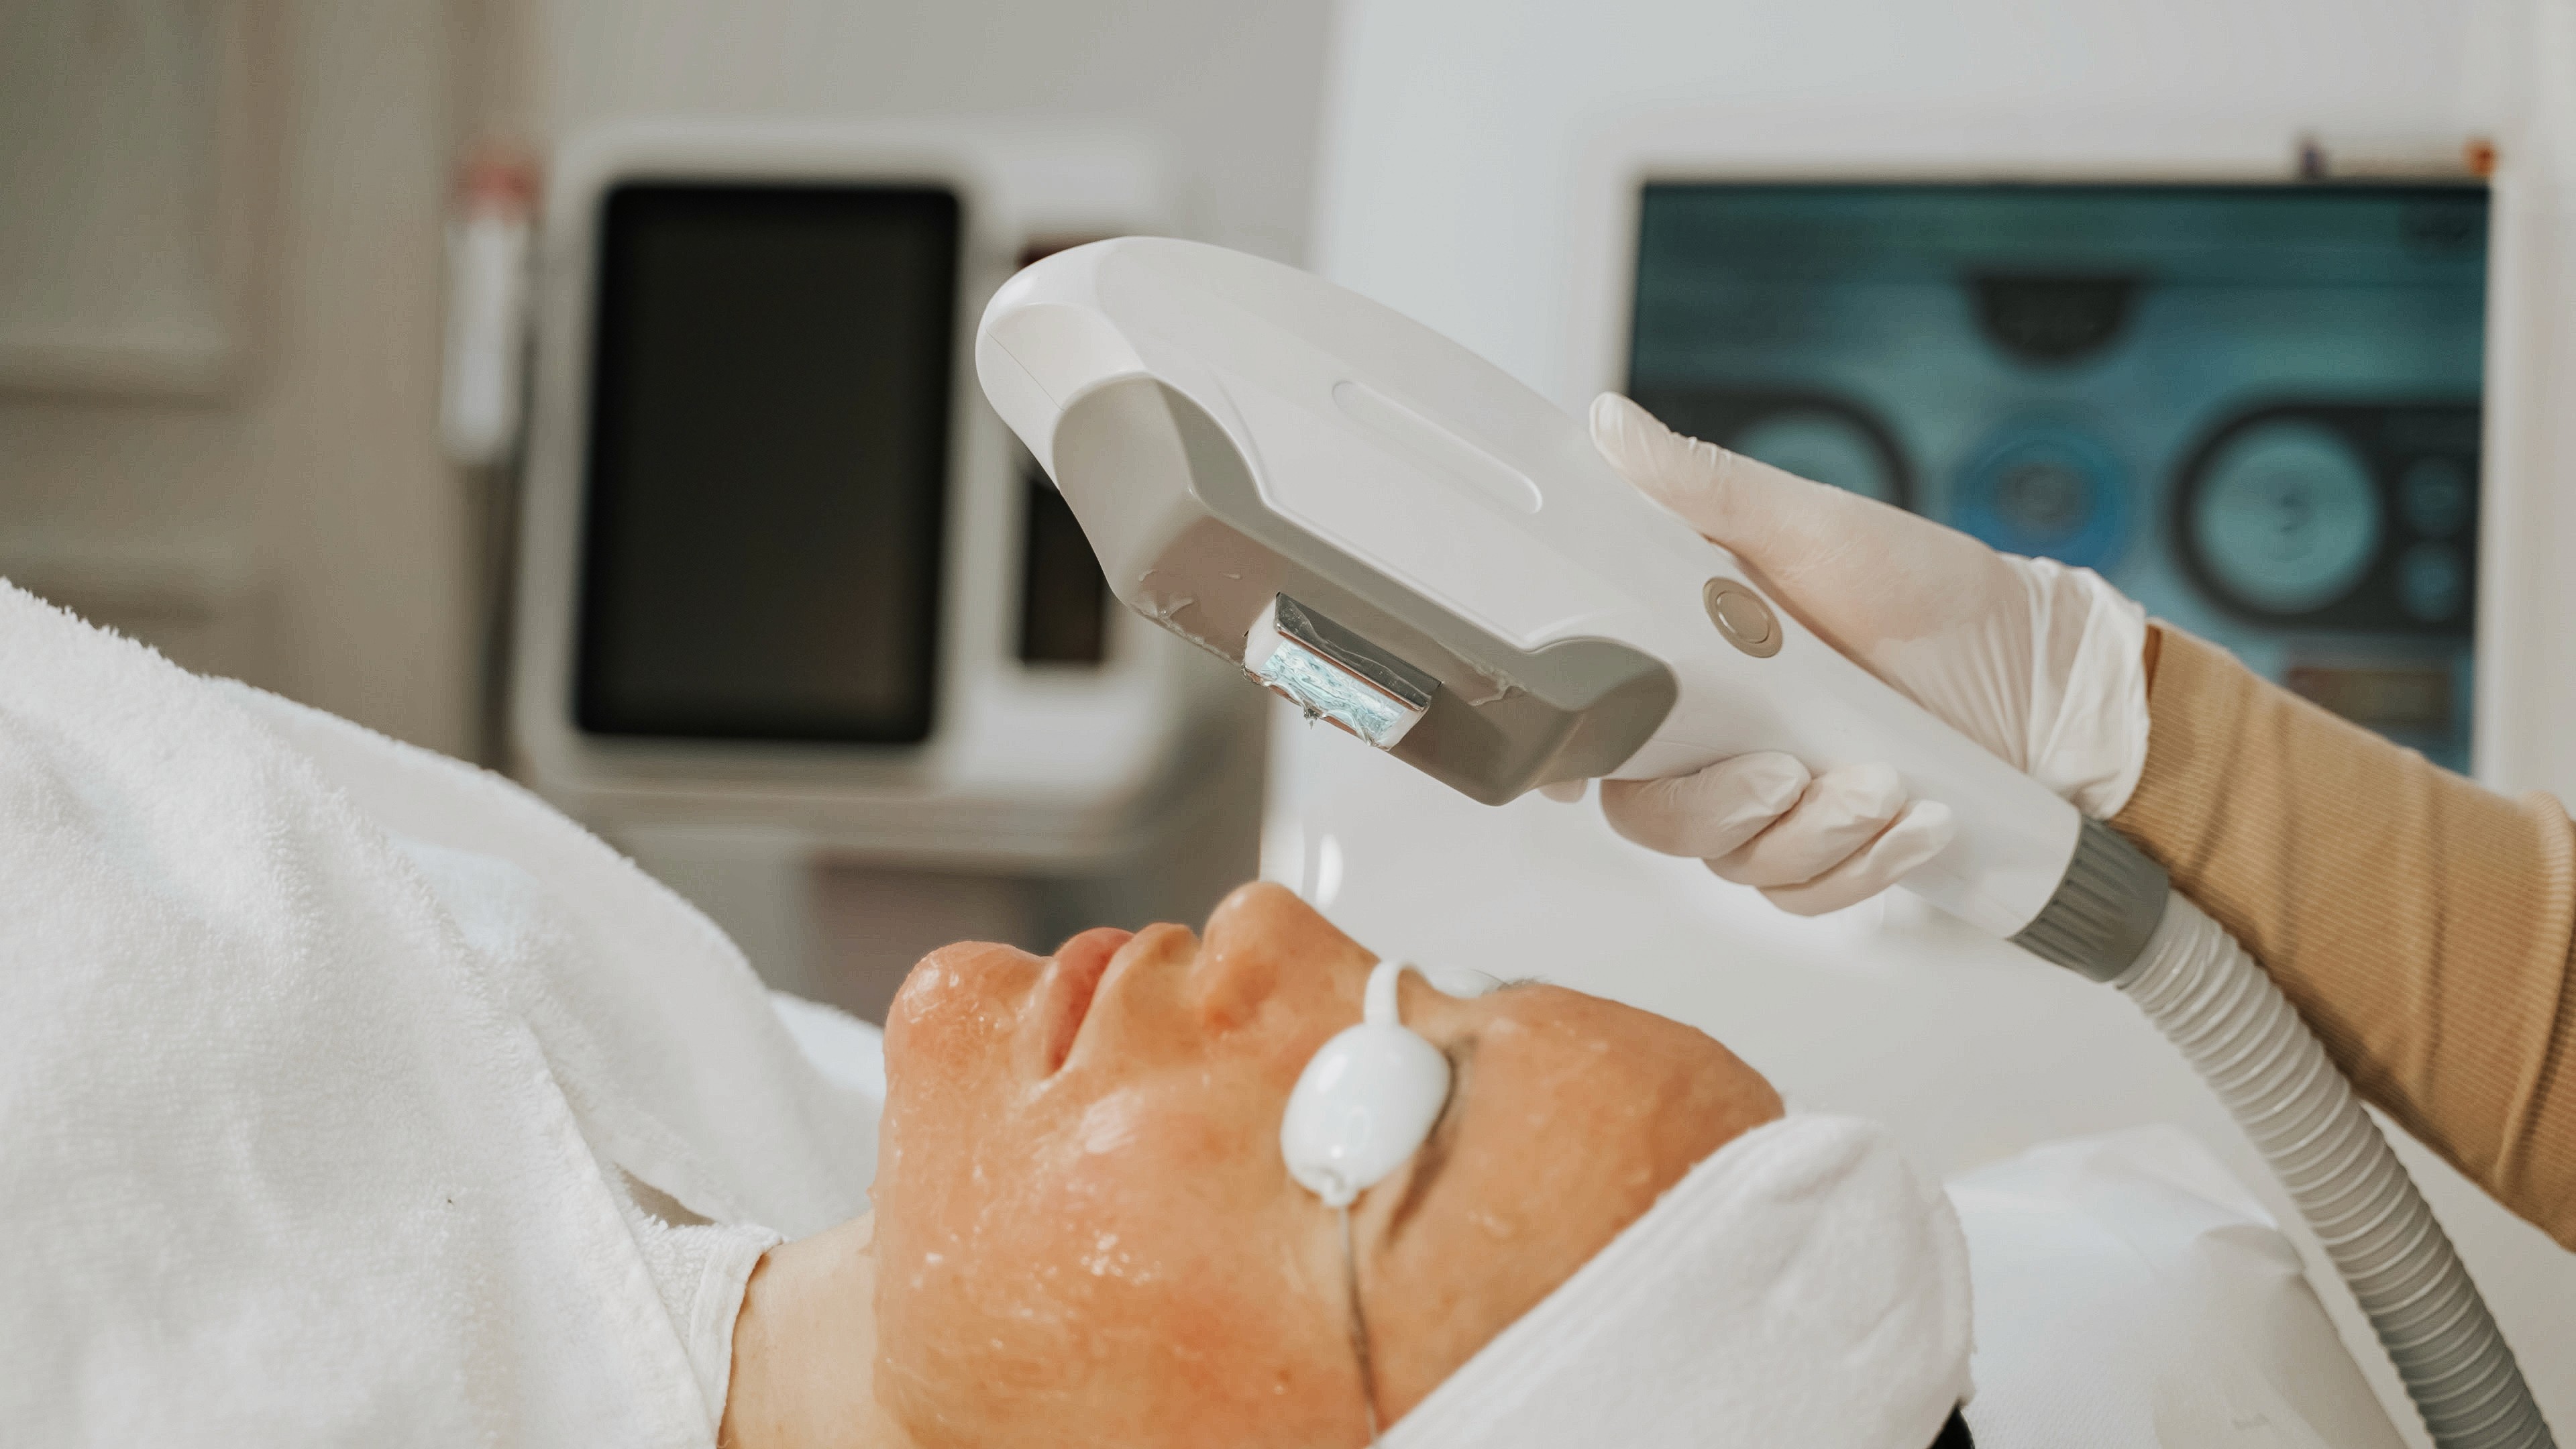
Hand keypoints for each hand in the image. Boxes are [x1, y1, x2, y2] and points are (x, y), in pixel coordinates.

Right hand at [1568, 394, 2149, 914]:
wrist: (2034, 664)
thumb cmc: (1922, 588)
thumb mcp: (1811, 524)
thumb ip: (1703, 490)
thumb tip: (1610, 428)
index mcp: (1682, 662)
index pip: (1591, 726)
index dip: (1573, 758)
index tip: (1584, 774)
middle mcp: (1712, 739)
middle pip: (1654, 817)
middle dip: (1724, 809)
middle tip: (1788, 773)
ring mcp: (1769, 801)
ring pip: (1739, 863)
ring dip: (1816, 837)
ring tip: (1886, 785)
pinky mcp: (1829, 847)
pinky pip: (1813, 893)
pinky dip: (1866, 866)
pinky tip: (1920, 819)